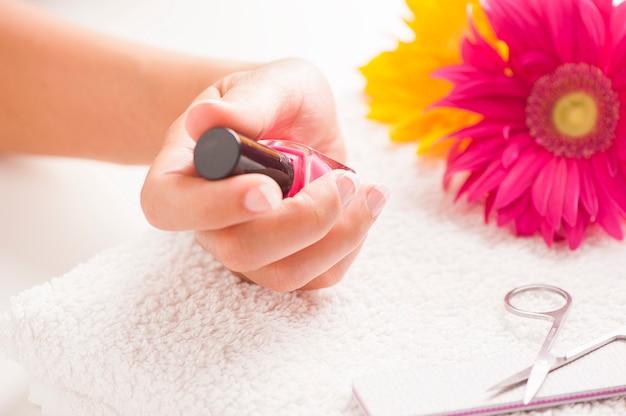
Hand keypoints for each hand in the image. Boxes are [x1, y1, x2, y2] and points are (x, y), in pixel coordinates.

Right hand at [141, 58, 387, 290]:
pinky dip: (349, 244)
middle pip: (239, 251)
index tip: (269, 187)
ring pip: (284, 275)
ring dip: (339, 237)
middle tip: (343, 180)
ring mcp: (246, 248)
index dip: (216, 207)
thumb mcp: (268, 83)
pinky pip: (317, 278)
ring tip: (365, 189)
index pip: (171, 207)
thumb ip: (247, 101)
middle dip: (304, 220)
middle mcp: (208, 222)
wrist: (289, 122)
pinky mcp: (283, 262)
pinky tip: (361, 207)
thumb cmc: (270, 99)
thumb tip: (206, 119)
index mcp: (182, 173)